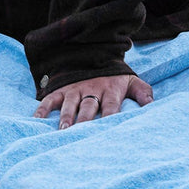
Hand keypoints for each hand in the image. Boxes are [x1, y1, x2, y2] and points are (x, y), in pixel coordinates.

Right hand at [34, 73, 153, 129]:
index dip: (109, 117)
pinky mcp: (62, 87)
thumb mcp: (131, 81)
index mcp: (110, 89)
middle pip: (88, 106)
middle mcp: (92, 88)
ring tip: (63, 130)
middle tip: (79, 135)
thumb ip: (143, 92)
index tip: (109, 132)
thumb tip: (152, 105)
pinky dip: (43, 108)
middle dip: (84, 120)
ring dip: (66, 116)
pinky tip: (37, 120)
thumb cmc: (114, 77)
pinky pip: (50, 98)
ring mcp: (75, 87)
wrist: (95, 53)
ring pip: (70, 103)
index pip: (111, 105)